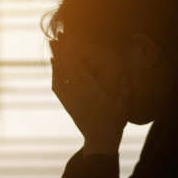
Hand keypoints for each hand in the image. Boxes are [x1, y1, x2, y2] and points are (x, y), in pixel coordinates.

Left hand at [50, 36, 128, 155]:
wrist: (100, 140)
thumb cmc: (115, 120)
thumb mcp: (124, 103)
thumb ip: (125, 86)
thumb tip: (125, 68)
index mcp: (93, 92)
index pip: (80, 69)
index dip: (73, 54)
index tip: (70, 40)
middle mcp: (79, 95)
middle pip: (67, 70)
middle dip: (61, 52)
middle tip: (55, 37)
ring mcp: (71, 100)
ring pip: (60, 77)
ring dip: (55, 61)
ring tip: (52, 46)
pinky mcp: (67, 104)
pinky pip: (58, 88)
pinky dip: (54, 74)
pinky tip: (53, 65)